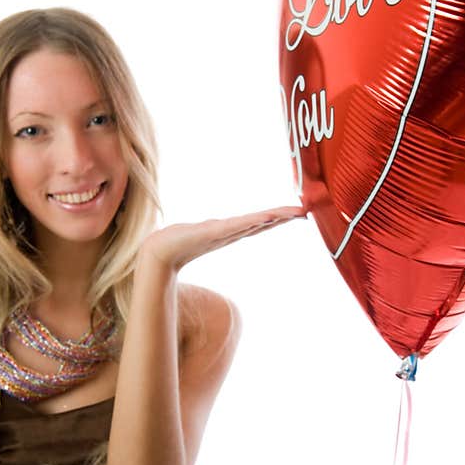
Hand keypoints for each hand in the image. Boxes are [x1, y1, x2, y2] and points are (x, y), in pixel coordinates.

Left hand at [138, 205, 306, 271]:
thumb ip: (212, 229)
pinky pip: (238, 225)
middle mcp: (232, 233)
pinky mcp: (214, 232)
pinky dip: (253, 222)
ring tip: (293, 213)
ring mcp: (225, 233)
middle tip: (304, 212)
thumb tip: (217, 226)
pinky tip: (264, 217)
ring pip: (255, 224)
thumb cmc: (178, 241)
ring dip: (274, 218)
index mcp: (231, 232)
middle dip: (283, 217)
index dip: (279, 218)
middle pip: (263, 223)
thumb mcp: (200, 231)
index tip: (298, 212)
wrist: (160, 251)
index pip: (260, 223)